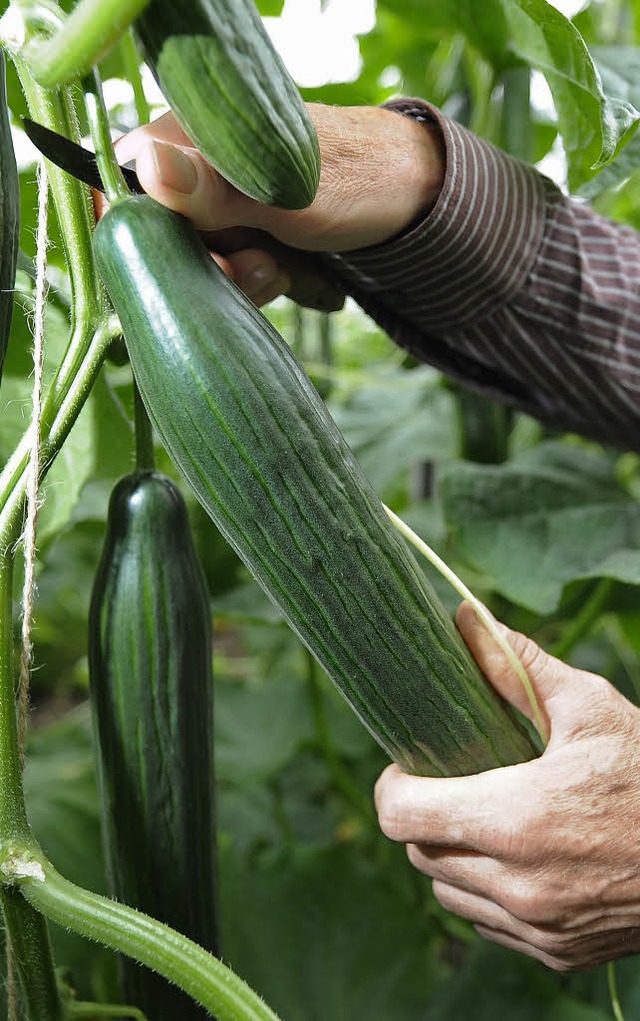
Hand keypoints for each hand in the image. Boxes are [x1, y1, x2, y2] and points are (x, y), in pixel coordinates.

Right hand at [107, 103, 444, 305]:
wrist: (405, 197)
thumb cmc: (351, 179)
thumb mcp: (280, 192)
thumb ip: (212, 188)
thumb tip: (149, 168)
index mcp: (182, 139)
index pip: (119, 192)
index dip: (139, 240)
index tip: (179, 267)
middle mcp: (187, 167)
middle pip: (156, 237)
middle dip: (201, 267)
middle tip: (252, 270)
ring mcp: (212, 200)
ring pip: (191, 260)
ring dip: (231, 279)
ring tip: (274, 268)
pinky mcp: (237, 227)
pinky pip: (220, 267)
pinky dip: (247, 280)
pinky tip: (280, 271)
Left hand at [375, 602, 639, 971]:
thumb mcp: (588, 708)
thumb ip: (517, 667)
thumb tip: (465, 618)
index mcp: (517, 818)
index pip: (401, 815)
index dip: (392, 786)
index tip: (407, 766)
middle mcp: (520, 884)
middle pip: (418, 852)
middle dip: (422, 816)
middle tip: (449, 783)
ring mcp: (537, 927)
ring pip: (447, 893)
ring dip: (450, 856)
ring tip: (483, 819)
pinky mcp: (555, 954)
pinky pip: (486, 924)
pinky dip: (485, 892)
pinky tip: (517, 859)